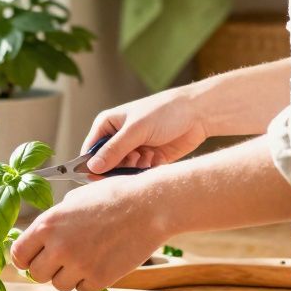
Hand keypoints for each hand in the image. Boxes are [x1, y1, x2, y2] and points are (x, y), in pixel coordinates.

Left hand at [10, 176, 164, 290]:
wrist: (149, 206)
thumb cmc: (113, 197)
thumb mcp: (75, 200)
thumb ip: (55, 221)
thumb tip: (41, 237)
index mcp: (47, 224)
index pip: (19, 254)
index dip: (24, 258)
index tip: (32, 259)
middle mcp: (58, 246)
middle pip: (36, 274)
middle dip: (47, 268)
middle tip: (62, 259)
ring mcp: (79, 265)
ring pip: (59, 285)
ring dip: (69, 275)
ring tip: (87, 257)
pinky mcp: (99, 279)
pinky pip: (83, 290)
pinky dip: (89, 281)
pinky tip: (101, 262)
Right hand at [82, 85, 209, 174]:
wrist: (199, 114)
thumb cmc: (165, 112)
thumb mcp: (136, 130)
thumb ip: (114, 150)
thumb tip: (92, 167)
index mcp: (108, 125)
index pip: (91, 151)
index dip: (92, 166)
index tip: (96, 179)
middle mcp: (119, 138)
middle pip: (107, 165)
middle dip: (118, 168)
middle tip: (132, 163)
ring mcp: (135, 149)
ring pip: (125, 171)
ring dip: (135, 169)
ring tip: (148, 156)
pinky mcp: (150, 159)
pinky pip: (141, 173)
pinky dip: (148, 170)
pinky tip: (158, 158)